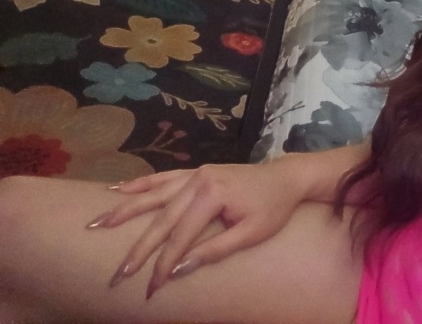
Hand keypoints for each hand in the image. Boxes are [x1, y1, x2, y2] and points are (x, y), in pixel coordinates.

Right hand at [87, 162, 307, 298]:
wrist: (287, 178)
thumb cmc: (274, 209)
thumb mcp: (252, 234)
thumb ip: (215, 250)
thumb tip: (180, 269)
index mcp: (213, 195)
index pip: (180, 237)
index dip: (164, 264)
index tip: (150, 287)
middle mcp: (198, 180)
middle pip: (161, 219)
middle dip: (138, 248)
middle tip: (117, 273)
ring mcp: (195, 173)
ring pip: (154, 195)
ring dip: (124, 210)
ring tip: (97, 223)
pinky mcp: (196, 171)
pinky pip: (162, 177)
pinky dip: (140, 184)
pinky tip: (116, 190)